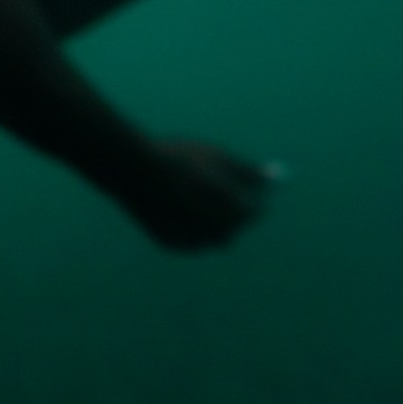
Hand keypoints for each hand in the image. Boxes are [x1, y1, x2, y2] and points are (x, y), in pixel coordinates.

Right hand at [134, 138, 275, 251]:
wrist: (133, 169)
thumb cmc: (179, 159)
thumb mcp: (217, 158)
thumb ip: (246, 172)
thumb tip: (269, 178)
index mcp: (232, 211)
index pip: (253, 212)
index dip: (250, 199)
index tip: (244, 190)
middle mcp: (216, 233)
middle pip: (233, 228)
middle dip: (229, 213)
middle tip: (219, 194)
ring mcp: (193, 242)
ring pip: (210, 235)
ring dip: (207, 220)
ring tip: (184, 191)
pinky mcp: (172, 245)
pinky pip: (188, 237)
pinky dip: (186, 225)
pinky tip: (168, 203)